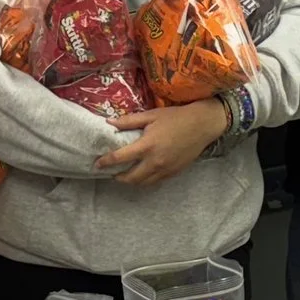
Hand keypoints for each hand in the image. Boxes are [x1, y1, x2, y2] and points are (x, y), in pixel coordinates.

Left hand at [96, 101, 225, 185]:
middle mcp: (155, 162)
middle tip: (111, 172)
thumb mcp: (151, 115)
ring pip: (142, 183)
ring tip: (125, 175)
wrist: (203, 125)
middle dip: (117, 177)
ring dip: (131, 181)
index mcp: (147, 146)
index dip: (105, 162)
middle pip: (130, 178)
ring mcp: (165, 170)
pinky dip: (145, 180)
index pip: (120, 158)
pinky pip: (155, 181)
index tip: (97, 164)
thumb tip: (109, 123)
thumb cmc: (176, 117)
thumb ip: (129, 121)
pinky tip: (142, 173)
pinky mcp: (173, 173)